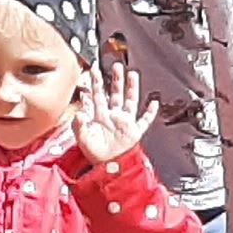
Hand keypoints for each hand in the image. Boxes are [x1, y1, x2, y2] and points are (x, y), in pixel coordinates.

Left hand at [71, 52, 159, 167]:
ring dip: (131, 88)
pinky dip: (150, 113)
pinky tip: (154, 103)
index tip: (93, 70)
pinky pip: (144, 120)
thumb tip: (79, 113)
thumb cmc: (94, 154)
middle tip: (116, 65)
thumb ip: (79, 125)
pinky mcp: (134, 131)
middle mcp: (112, 116)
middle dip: (115, 79)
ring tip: (133, 74)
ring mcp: (124, 122)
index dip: (95, 83)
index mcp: (99, 116)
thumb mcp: (82, 138)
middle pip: (115, 93)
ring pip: (129, 101)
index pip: (97, 95)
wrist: (108, 167)